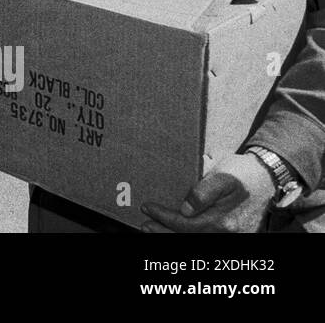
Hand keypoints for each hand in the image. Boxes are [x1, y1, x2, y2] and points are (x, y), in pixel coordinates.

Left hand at [141, 153, 275, 232]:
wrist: (268, 177)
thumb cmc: (242, 173)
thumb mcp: (221, 176)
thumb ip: (203, 193)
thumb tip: (186, 209)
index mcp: (223, 220)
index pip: (185, 224)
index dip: (163, 217)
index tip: (147, 208)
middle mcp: (227, 232)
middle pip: (188, 237)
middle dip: (164, 231)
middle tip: (145, 225)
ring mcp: (233, 235)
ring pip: (197, 240)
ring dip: (174, 236)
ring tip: (155, 230)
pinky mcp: (236, 234)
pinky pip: (208, 238)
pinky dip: (190, 235)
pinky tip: (178, 231)